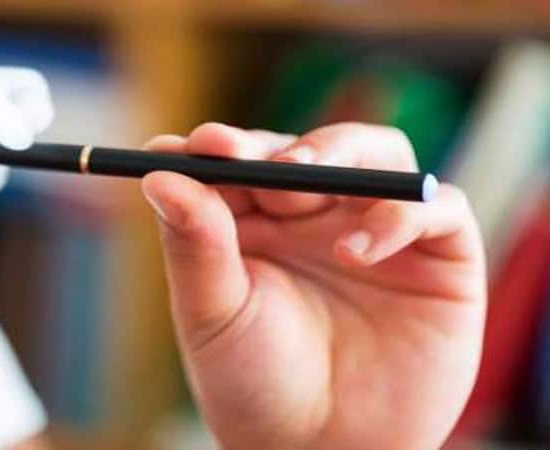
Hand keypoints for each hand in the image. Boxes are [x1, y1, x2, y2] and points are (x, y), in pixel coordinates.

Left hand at [141, 123, 486, 449]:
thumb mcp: (214, 315)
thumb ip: (194, 245)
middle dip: (273, 149)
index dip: (217, 146)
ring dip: (338, 152)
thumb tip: (158, 174)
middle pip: (304, 149)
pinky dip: (399, 214)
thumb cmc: (255, 384)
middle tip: (241, 157)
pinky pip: (436, 207)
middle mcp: (318, 217)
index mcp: (257, 224)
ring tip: (297, 182)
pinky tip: (355, 251)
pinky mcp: (437, 256)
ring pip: (374, 152)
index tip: (195, 145)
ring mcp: (378, 229)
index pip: (240, 161)